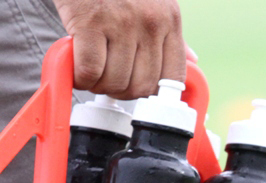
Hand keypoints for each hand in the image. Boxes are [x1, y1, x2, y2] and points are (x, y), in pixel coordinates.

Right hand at [52, 0, 185, 99]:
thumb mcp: (154, 1)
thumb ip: (169, 34)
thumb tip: (191, 60)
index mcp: (169, 19)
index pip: (173, 77)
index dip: (151, 92)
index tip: (133, 87)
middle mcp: (151, 22)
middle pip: (140, 87)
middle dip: (119, 91)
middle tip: (104, 77)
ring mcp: (122, 22)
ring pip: (114, 83)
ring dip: (96, 84)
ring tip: (88, 68)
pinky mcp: (91, 22)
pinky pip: (89, 71)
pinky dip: (79, 77)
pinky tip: (75, 65)